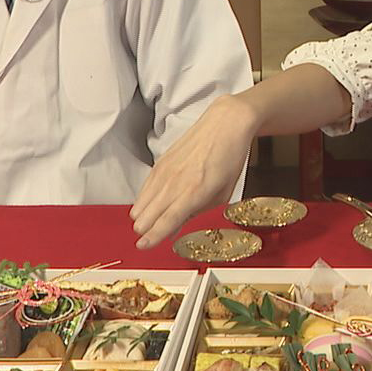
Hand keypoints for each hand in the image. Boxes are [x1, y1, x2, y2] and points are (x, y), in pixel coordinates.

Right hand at [131, 94, 258, 248]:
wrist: (225, 124)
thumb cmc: (230, 159)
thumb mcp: (222, 193)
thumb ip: (198, 211)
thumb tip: (176, 226)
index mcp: (196, 192)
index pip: (167, 220)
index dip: (153, 237)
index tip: (142, 246)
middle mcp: (176, 181)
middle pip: (148, 214)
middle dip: (145, 228)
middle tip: (147, 237)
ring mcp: (166, 170)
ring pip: (141, 202)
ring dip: (142, 216)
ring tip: (146, 223)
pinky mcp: (160, 161)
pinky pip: (144, 187)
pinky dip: (143, 200)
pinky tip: (147, 206)